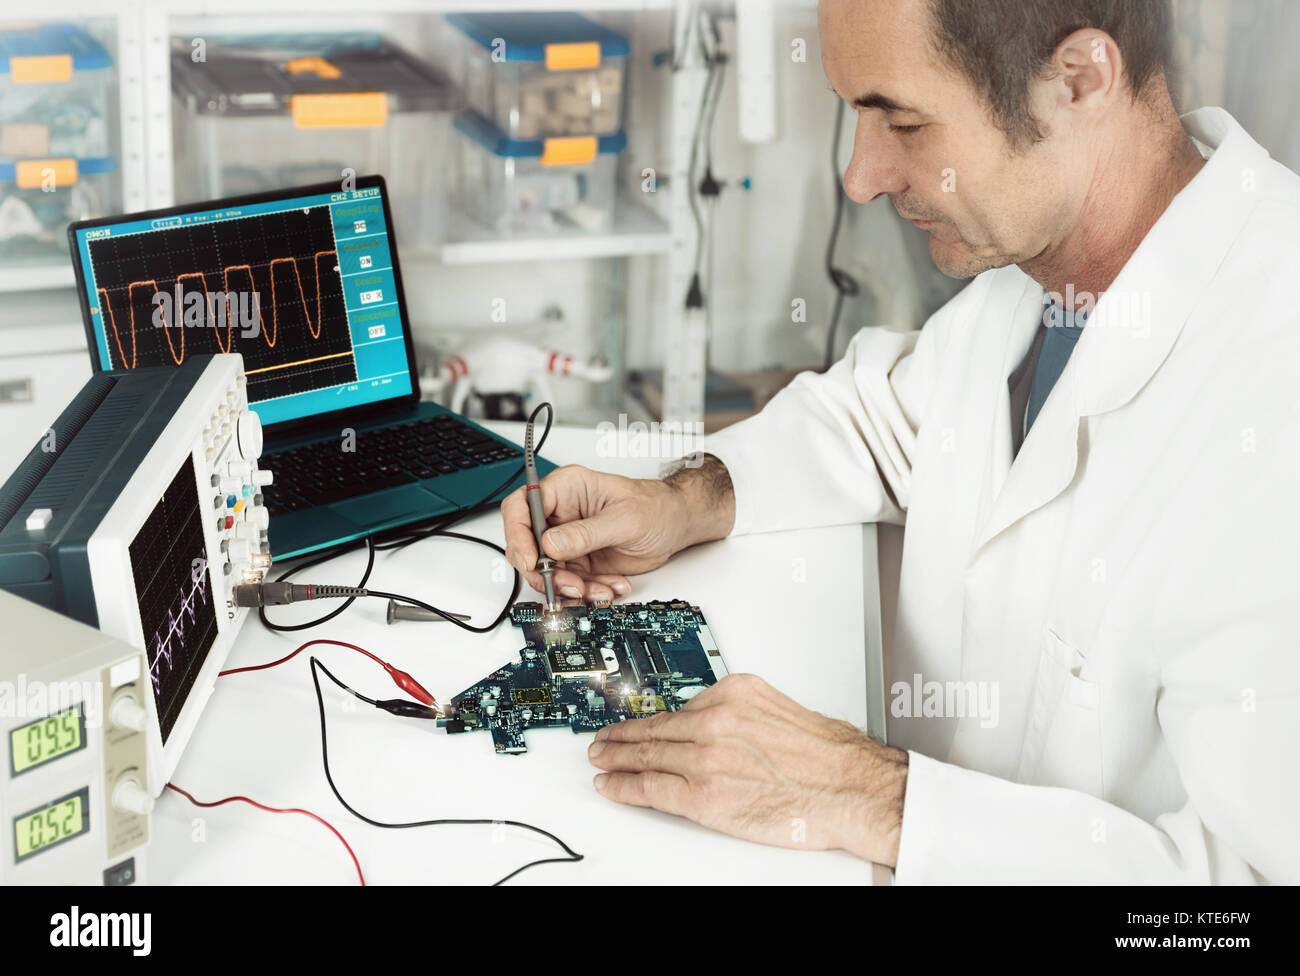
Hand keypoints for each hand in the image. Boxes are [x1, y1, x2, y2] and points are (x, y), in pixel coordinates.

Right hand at [501, 464, 692, 602]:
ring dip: (569, 587)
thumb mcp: (624, 519)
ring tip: (596, 589)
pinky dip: (587, 592)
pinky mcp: (579, 562)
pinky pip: (569, 584)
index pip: (521, 506)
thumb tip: (551, 545)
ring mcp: (568, 541)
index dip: (518, 534)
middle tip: (567, 584)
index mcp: (566, 489)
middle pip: (527, 546)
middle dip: (545, 571)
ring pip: (547, 571)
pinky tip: (608, 587)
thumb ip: (586, 533)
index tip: (531, 560)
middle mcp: (561, 515)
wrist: (676, 525)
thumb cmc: (655, 507)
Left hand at [586, 673, 908, 865]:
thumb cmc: (829, 757)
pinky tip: (611, 785)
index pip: (678, 708)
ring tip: (600, 760)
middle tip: (602, 739)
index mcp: (733, 693)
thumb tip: (717, 725)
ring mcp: (705, 758)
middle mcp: (714, 720)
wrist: (850, 788)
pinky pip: (650, 789)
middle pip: (654, 728)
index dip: (650, 718)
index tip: (637, 721)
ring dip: (616, 758)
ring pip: (646, 755)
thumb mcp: (780, 708)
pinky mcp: (703, 796)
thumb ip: (742, 713)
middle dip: (622, 735)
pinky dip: (624, 786)